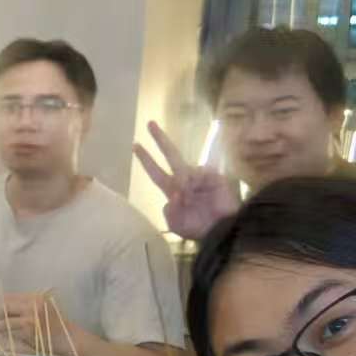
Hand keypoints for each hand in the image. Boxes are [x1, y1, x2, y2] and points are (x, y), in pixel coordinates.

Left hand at [0, 292, 53, 352]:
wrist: (69, 339)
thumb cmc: (54, 324)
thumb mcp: (42, 307)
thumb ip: (25, 304)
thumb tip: (1, 305)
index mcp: (35, 297)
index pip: (8, 297)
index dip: (1, 305)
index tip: (0, 312)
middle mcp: (32, 306)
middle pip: (3, 307)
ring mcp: (30, 319)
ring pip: (4, 323)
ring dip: (1, 328)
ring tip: (3, 331)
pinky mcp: (29, 333)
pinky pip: (11, 334)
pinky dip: (9, 337)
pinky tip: (13, 338)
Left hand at [133, 120, 238, 240]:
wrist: (220, 231)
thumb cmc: (197, 228)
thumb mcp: (176, 223)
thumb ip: (170, 210)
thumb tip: (174, 194)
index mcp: (172, 190)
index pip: (156, 172)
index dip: (146, 160)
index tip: (135, 145)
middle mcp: (184, 180)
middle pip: (170, 156)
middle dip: (160, 140)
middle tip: (150, 124)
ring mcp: (199, 176)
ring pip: (185, 170)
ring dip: (183, 184)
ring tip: (188, 199)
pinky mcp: (214, 177)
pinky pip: (201, 174)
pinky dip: (196, 182)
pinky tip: (196, 192)